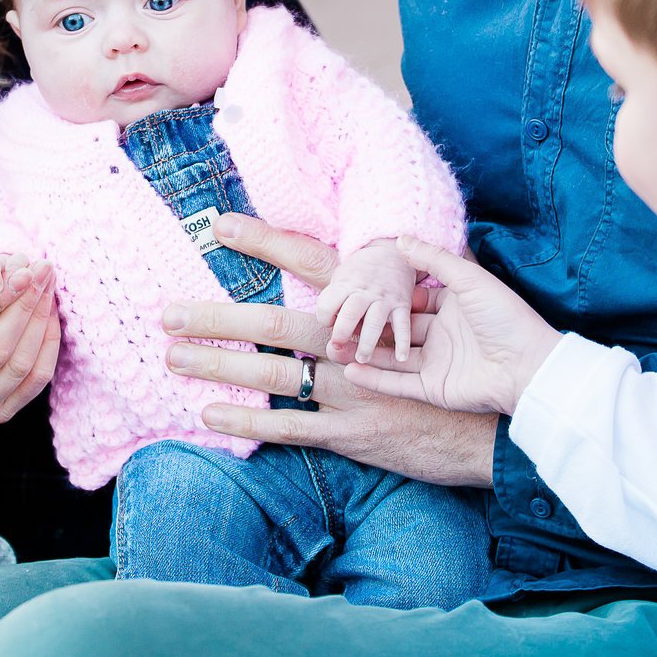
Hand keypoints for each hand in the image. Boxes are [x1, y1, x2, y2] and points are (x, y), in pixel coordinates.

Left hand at [160, 215, 497, 487]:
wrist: (488, 429)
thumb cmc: (460, 364)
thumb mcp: (430, 313)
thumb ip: (395, 284)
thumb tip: (392, 239)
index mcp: (371, 306)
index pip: (310, 261)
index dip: (264, 241)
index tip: (219, 225)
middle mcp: (354, 344)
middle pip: (275, 322)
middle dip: (219, 317)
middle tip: (169, 313)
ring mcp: (351, 389)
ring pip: (274, 374)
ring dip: (220, 365)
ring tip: (175, 358)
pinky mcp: (351, 431)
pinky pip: (289, 427)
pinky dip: (248, 422)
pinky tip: (209, 414)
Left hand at [315, 239, 421, 363]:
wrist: (391, 254)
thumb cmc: (359, 273)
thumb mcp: (341, 277)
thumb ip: (334, 300)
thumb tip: (330, 328)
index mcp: (346, 284)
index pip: (328, 303)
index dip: (324, 316)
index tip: (328, 322)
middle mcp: (365, 291)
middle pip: (351, 312)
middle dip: (342, 332)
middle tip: (338, 347)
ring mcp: (385, 299)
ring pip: (375, 321)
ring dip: (368, 342)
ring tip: (362, 359)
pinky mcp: (402, 304)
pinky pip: (403, 325)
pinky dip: (403, 342)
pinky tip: (401, 358)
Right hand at [343, 236, 561, 416]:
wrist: (529, 366)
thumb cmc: (505, 317)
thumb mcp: (470, 280)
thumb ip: (435, 260)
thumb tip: (403, 238)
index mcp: (455, 308)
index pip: (414, 302)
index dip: (390, 297)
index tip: (360, 290)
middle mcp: (444, 336)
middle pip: (400, 330)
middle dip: (371, 327)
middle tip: (340, 321)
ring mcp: (439, 364)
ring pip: (393, 358)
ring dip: (366, 353)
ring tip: (335, 347)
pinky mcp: (436, 390)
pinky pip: (399, 384)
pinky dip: (375, 379)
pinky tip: (350, 371)